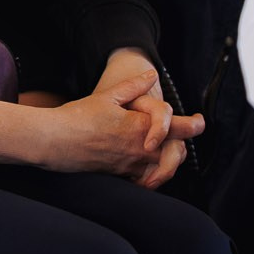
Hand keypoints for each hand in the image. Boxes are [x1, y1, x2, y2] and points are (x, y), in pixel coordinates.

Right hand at [41, 54, 202, 185]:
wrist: (53, 142)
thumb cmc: (77, 117)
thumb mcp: (107, 96)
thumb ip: (133, 86)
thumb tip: (152, 75)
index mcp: (140, 128)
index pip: (179, 129)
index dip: (195, 125)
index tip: (199, 121)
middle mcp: (140, 151)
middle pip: (176, 153)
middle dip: (181, 144)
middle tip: (180, 132)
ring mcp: (130, 166)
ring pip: (162, 167)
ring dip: (167, 158)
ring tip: (163, 146)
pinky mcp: (120, 175)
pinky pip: (144, 178)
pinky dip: (149, 172)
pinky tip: (142, 161)